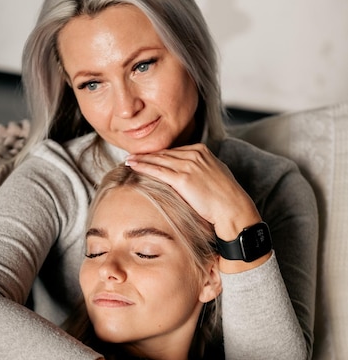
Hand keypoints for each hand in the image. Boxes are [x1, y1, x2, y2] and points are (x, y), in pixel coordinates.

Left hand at [126, 143, 260, 240]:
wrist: (232, 208)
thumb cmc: (225, 198)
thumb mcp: (215, 175)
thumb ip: (201, 171)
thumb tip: (191, 177)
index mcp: (202, 151)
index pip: (175, 151)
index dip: (159, 154)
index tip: (147, 156)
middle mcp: (194, 154)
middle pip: (165, 153)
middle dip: (147, 155)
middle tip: (132, 156)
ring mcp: (188, 165)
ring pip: (159, 160)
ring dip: (141, 159)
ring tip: (128, 160)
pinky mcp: (183, 178)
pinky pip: (158, 170)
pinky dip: (143, 167)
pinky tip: (132, 166)